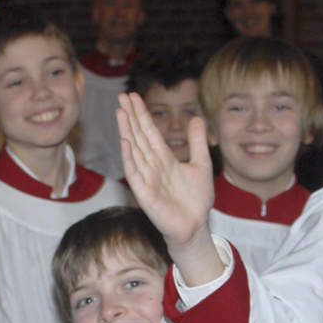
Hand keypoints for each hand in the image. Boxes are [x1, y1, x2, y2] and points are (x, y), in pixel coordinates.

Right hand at [118, 93, 224, 285]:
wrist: (195, 227)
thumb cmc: (196, 200)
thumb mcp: (202, 164)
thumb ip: (197, 142)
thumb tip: (196, 118)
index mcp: (164, 158)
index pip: (149, 131)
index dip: (141, 114)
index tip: (133, 96)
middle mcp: (152, 165)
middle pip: (138, 136)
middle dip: (130, 116)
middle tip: (122, 95)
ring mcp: (146, 178)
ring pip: (134, 150)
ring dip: (126, 131)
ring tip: (120, 112)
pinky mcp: (145, 193)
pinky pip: (135, 172)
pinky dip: (129, 157)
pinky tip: (125, 141)